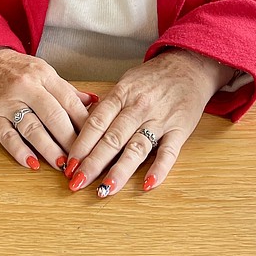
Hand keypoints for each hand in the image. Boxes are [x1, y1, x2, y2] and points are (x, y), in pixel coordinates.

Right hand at [0, 47, 95, 171]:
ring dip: (49, 149)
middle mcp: (26, 87)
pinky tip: (31, 163)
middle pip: (53, 116)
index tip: (95, 140)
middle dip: (70, 140)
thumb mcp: (43, 71)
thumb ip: (66, 89)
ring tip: (62, 165)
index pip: (69, 101)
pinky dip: (20, 151)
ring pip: (32, 128)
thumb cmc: (16, 69)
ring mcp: (8, 102)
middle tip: (82, 159)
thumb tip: (93, 102)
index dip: (84, 122)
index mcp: (43, 75)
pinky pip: (7, 136)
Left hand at [63, 49, 235, 195]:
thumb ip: (107, 106)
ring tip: (105, 190)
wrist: (188, 65)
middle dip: (92, 163)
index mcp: (122, 94)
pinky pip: (169, 152)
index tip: (68, 165)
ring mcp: (160, 119)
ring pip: (137, 147)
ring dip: (120, 171)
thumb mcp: (125, 83)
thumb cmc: (152, 77)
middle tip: (76, 182)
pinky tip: (148, 185)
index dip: (81, 145)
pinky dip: (159, 169)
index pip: (96, 122)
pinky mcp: (180, 129)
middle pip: (112, 138)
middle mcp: (139, 107)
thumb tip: (81, 129)